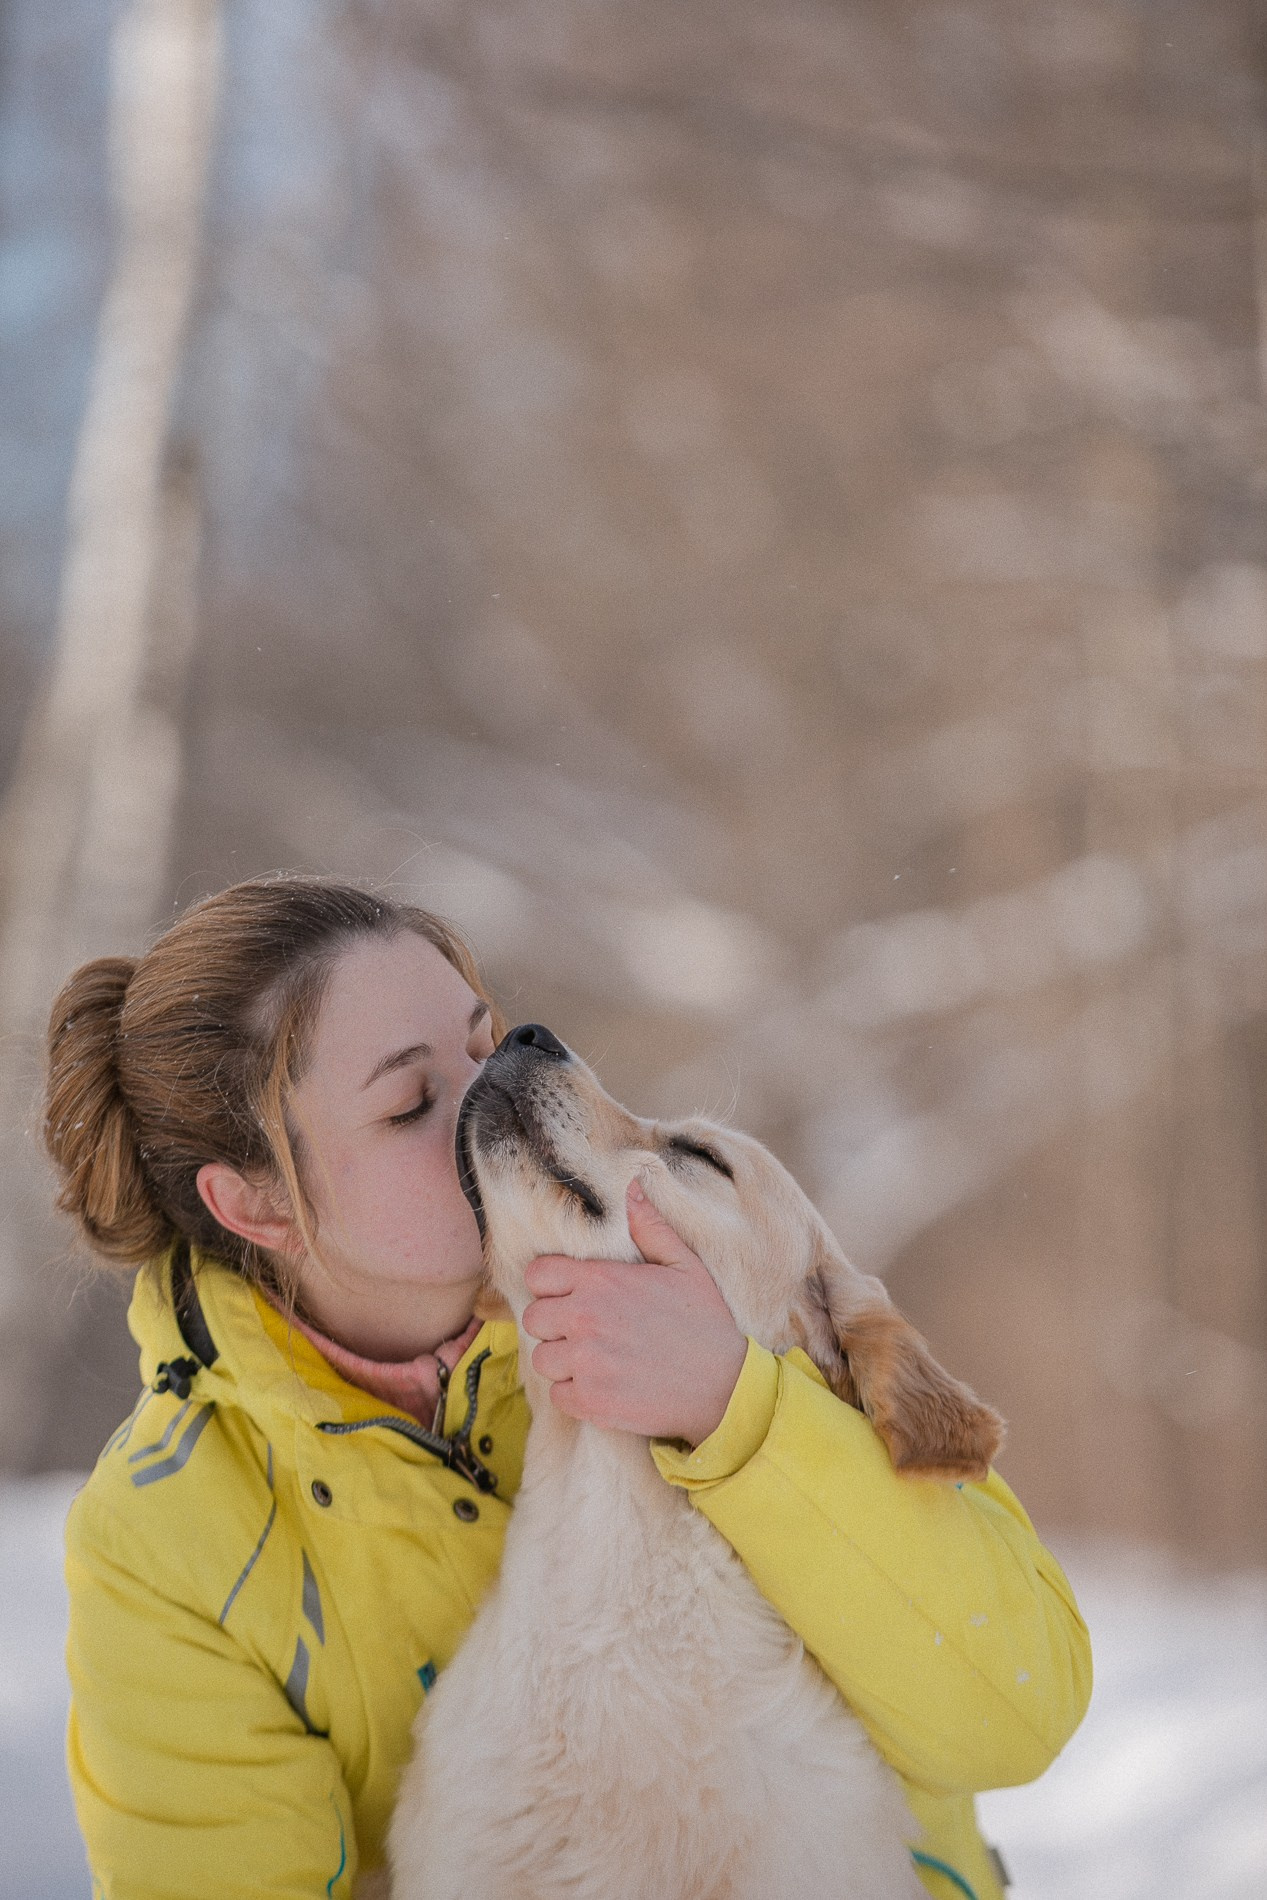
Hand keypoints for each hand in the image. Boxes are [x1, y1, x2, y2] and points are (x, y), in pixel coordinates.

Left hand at [521, 1179, 747, 1444]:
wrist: (725, 1386)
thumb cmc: (705, 1323)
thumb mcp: (684, 1265)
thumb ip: (650, 1227)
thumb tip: (631, 1187)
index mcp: (600, 1280)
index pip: (537, 1275)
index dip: (550, 1285)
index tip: (569, 1296)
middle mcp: (585, 1318)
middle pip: (534, 1319)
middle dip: (554, 1325)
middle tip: (583, 1332)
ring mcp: (585, 1362)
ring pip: (543, 1359)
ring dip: (563, 1362)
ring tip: (594, 1361)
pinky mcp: (590, 1401)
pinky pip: (557, 1396)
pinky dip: (575, 1395)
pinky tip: (603, 1387)